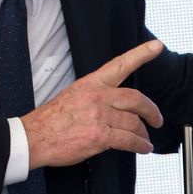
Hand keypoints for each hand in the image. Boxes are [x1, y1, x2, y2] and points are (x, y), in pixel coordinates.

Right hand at [21, 40, 164, 168]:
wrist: (35, 136)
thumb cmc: (52, 119)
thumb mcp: (74, 94)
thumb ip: (97, 95)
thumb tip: (114, 104)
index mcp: (92, 83)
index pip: (121, 64)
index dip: (141, 54)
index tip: (156, 46)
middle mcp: (98, 96)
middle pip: (136, 99)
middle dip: (151, 110)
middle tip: (157, 118)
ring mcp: (100, 116)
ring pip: (134, 122)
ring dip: (144, 133)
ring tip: (145, 140)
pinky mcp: (99, 136)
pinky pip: (128, 140)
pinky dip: (139, 145)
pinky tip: (142, 147)